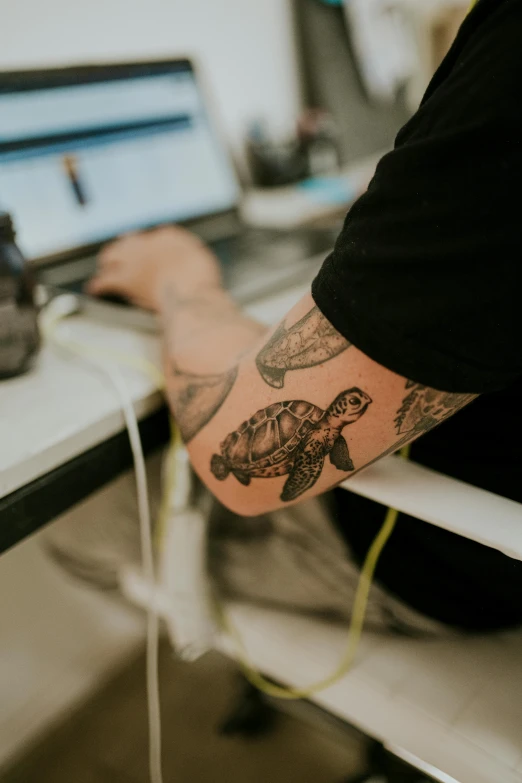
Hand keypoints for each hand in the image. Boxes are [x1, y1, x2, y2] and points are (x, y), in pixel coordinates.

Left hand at [87, 226, 222, 310]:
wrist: (190, 292)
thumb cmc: (203, 283)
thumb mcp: (204, 264)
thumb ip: (191, 260)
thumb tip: (185, 265)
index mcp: (171, 236)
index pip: (155, 237)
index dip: (149, 247)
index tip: (149, 255)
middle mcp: (149, 242)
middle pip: (128, 241)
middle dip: (123, 249)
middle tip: (120, 257)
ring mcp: (133, 259)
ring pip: (111, 256)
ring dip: (107, 263)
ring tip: (104, 269)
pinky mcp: (123, 279)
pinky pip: (104, 280)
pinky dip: (97, 285)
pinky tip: (93, 290)